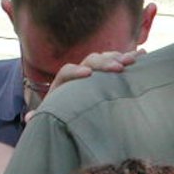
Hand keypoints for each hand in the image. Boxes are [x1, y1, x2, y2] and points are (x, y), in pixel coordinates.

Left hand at [24, 48, 144, 122]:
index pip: (67, 71)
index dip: (76, 72)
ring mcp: (94, 72)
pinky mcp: (107, 74)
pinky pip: (118, 62)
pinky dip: (130, 58)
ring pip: (105, 58)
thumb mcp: (50, 117)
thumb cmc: (60, 117)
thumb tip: (30, 118)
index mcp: (63, 83)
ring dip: (119, 58)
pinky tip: (144, 55)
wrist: (69, 111)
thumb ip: (42, 117)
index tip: (88, 76)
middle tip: (118, 67)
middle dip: (104, 62)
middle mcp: (79, 73)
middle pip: (90, 61)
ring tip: (133, 60)